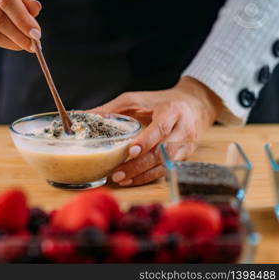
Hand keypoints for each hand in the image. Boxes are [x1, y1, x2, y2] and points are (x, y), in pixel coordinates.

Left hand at [91, 76, 222, 185]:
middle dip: (139, 165)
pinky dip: (148, 177)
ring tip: (121, 179)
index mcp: (172, 111)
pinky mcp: (185, 156)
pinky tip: (132, 180)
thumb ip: (112, 108)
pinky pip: (166, 170)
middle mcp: (183, 129)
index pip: (161, 128)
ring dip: (142, 175)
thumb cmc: (160, 101)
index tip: (130, 151)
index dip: (146, 141)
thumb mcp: (137, 99)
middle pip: (163, 152)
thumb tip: (84, 115)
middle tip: (117, 173)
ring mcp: (187, 145)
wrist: (195, 104)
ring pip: (165, 165)